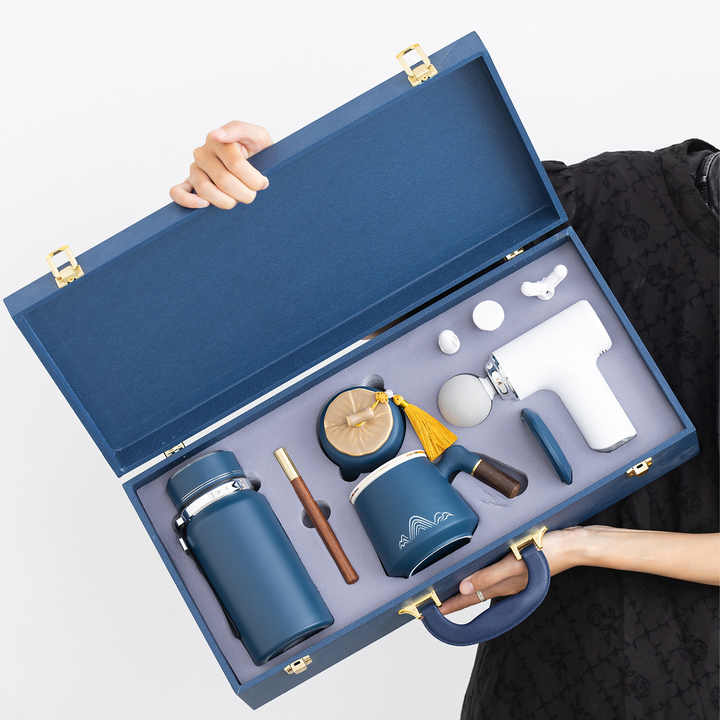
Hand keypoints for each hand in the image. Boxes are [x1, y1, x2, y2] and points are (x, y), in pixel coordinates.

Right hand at [170, 121, 272, 209]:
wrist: (258, 166)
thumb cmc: (258, 152)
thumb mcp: (258, 136)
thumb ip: (239, 129)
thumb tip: (216, 136)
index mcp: (218, 139)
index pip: (235, 163)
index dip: (253, 178)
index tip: (263, 183)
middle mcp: (203, 153)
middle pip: (223, 179)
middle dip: (244, 193)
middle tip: (253, 195)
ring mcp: (194, 169)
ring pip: (204, 188)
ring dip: (225, 201)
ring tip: (236, 201)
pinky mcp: (189, 184)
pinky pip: (177, 192)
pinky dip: (188, 200)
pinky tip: (205, 204)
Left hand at [440, 527, 585, 614]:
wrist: (575, 545)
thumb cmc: (547, 552)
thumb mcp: (515, 563)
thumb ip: (489, 576)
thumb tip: (463, 588)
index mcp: (503, 586)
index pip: (469, 598)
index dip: (449, 605)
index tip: (428, 611)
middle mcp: (506, 584)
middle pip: (473, 594)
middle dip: (452, 599)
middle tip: (431, 602)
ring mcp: (512, 575)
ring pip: (482, 585)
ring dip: (464, 586)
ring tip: (446, 587)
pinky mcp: (518, 564)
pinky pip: (492, 574)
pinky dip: (479, 574)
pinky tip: (476, 569)